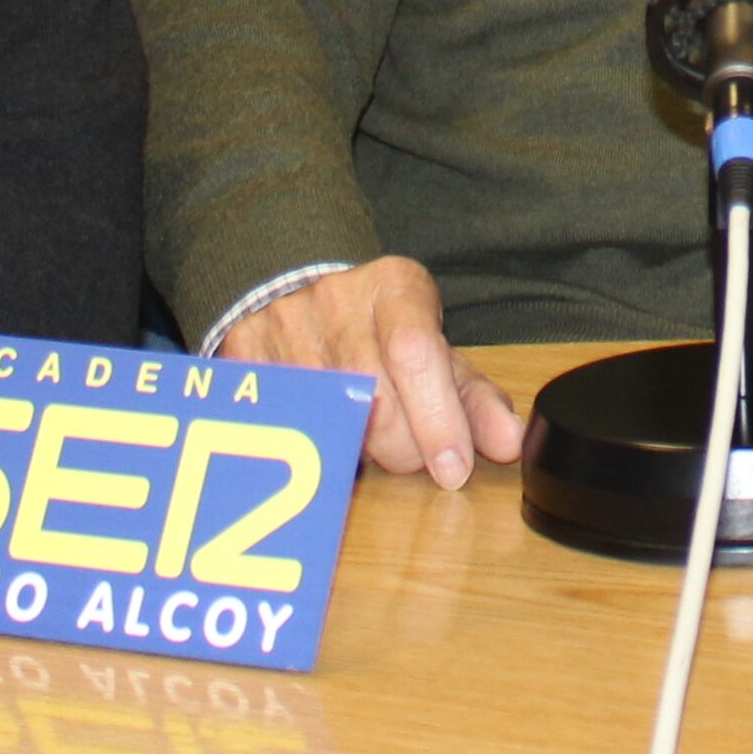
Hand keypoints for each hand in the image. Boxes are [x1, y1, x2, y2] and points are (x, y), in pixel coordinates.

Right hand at [220, 259, 520, 489]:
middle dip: (402, 446)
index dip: (437, 418)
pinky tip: (328, 441)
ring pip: (325, 413)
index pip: (416, 352)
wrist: (297, 291)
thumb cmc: (380, 333)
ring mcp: (282, 323)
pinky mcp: (242, 355)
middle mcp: (335, 297)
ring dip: (359, 450)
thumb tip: (510, 444)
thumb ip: (474, 399)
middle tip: (412, 458)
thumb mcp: (436, 353)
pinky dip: (311, 445)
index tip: (452, 468)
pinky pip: (283, 421)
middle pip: (373, 391)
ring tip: (372, 446)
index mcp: (395, 285)